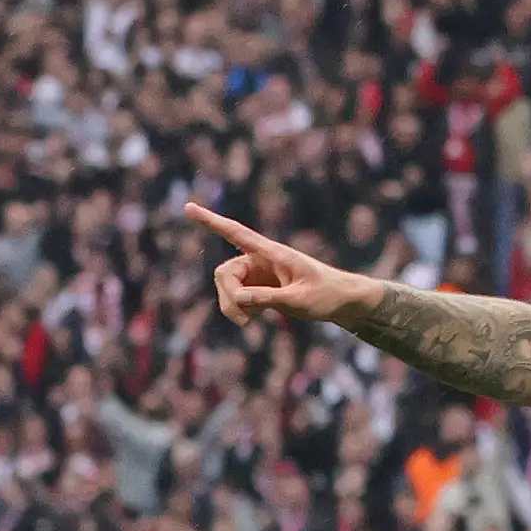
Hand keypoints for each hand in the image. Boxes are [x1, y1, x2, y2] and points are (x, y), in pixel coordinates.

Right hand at [187, 203, 371, 327]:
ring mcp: (258, 274)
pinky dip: (241, 310)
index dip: (211, 221)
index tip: (188, 208)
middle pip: (224, 273)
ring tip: (251, 322)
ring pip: (227, 287)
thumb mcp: (299, 300)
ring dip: (233, 307)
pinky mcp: (260, 287)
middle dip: (228, 296)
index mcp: (272, 253)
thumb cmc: (326, 295)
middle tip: (245, 321)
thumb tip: (239, 299)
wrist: (342, 302)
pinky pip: (237, 298)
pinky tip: (258, 318)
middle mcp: (260, 260)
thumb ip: (269, 299)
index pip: (236, 233)